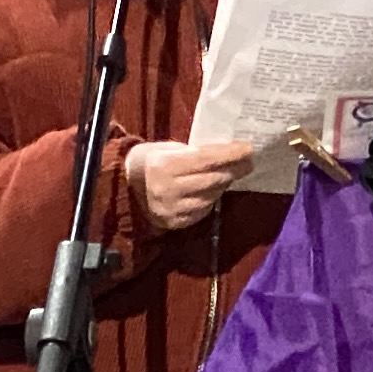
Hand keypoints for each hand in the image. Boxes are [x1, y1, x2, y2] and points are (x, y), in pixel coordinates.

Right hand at [125, 137, 257, 230]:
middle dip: (234, 169)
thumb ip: (194, 153)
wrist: (124, 187)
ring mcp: (172, 209)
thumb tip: (228, 153)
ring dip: (224, 184)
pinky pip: (203, 210)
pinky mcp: (175, 222)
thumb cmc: (151, 161)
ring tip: (230, 174)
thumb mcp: (168, 149)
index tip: (248, 149)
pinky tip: (212, 190)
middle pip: (213, 179)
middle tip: (248, 162)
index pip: (206, 160)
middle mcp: (168, 189)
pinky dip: (211, 199)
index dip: (230, 154)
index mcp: (165, 166)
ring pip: (211, 196)